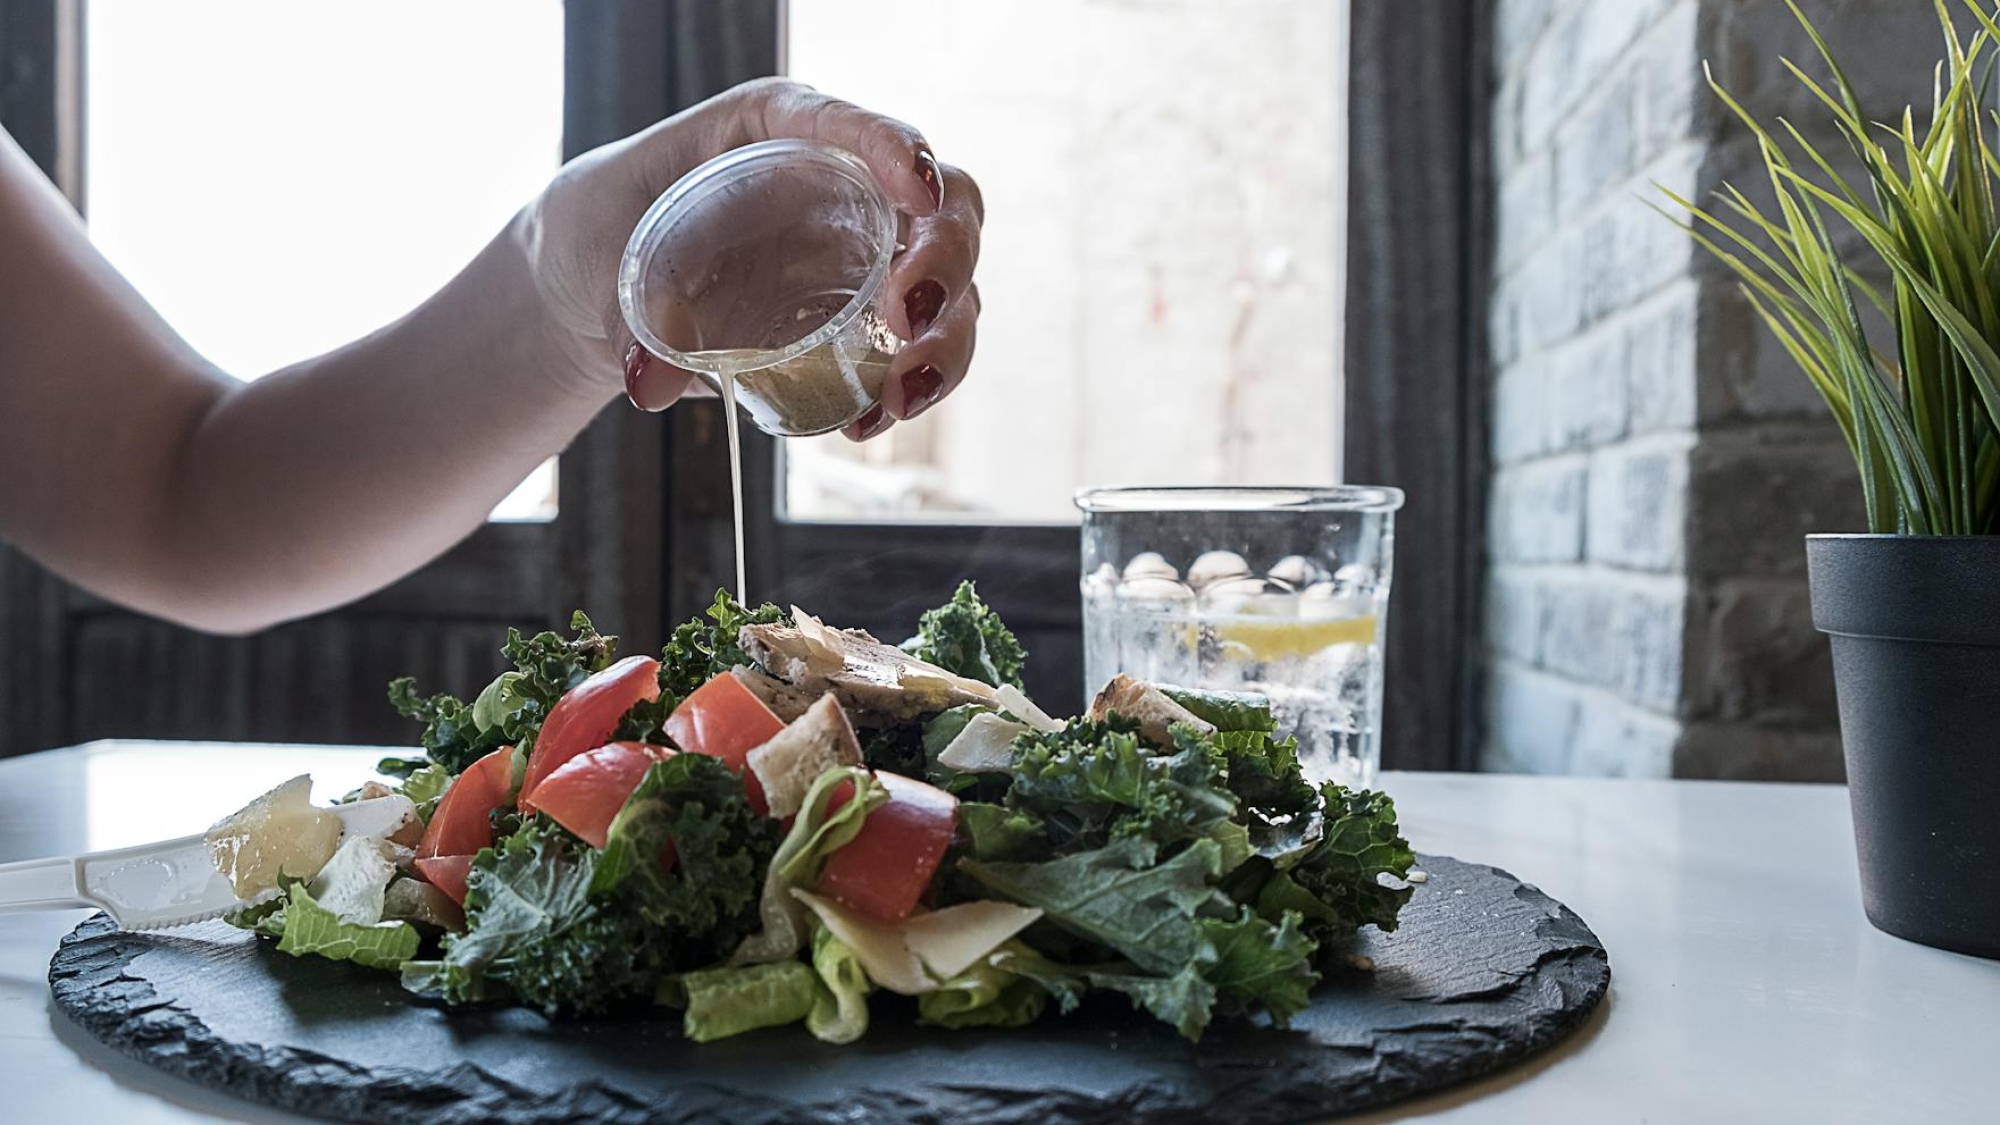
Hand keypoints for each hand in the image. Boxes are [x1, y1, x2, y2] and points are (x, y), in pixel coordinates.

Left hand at [523, 78, 983, 440]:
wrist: (599, 289)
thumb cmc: (603, 231)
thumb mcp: (600, 250)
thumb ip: (628, 312)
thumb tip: (648, 384)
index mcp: (780, 131)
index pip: (855, 127)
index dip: (897, 149)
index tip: (915, 191)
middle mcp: (844, 188)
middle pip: (942, 205)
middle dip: (946, 259)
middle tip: (908, 317)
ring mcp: (866, 257)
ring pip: (951, 287)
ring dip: (946, 343)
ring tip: (901, 396)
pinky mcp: (866, 322)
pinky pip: (920, 350)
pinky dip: (913, 387)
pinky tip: (868, 423)